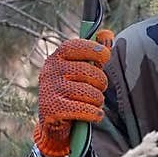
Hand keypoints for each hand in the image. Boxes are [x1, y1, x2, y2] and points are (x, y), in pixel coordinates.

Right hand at [33, 29, 114, 156]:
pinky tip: (95, 115)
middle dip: (101, 83)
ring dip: (98, 101)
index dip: (93, 49)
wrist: (53, 123)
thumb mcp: (81, 71)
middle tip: (99, 89)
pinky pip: (85, 109)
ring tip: (94, 103)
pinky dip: (95, 113)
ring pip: (90, 93)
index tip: (105, 56)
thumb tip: (107, 34)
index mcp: (56, 58)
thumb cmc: (71, 92)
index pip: (75, 47)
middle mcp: (50, 71)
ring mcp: (50, 90)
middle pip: (89, 72)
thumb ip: (95, 54)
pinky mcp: (52, 108)